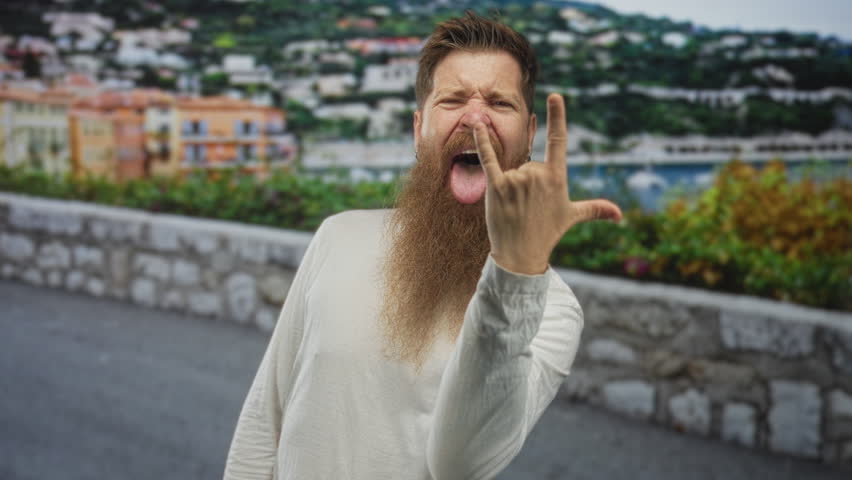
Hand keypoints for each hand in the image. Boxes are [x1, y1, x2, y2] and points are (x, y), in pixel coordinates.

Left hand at [473, 93, 622, 274]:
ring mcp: (517, 180)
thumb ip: (595, 209)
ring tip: (515, 209)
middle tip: (527, 207)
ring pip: (513, 171)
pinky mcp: (497, 186)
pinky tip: (476, 124)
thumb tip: (620, 215)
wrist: (521, 255)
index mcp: (557, 177)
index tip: (555, 96)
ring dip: (511, 188)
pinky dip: (481, 142)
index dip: (557, 117)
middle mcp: (538, 175)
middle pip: (529, 165)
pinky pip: (488, 159)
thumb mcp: (572, 217)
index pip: (558, 140)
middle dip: (526, 184)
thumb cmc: (546, 234)